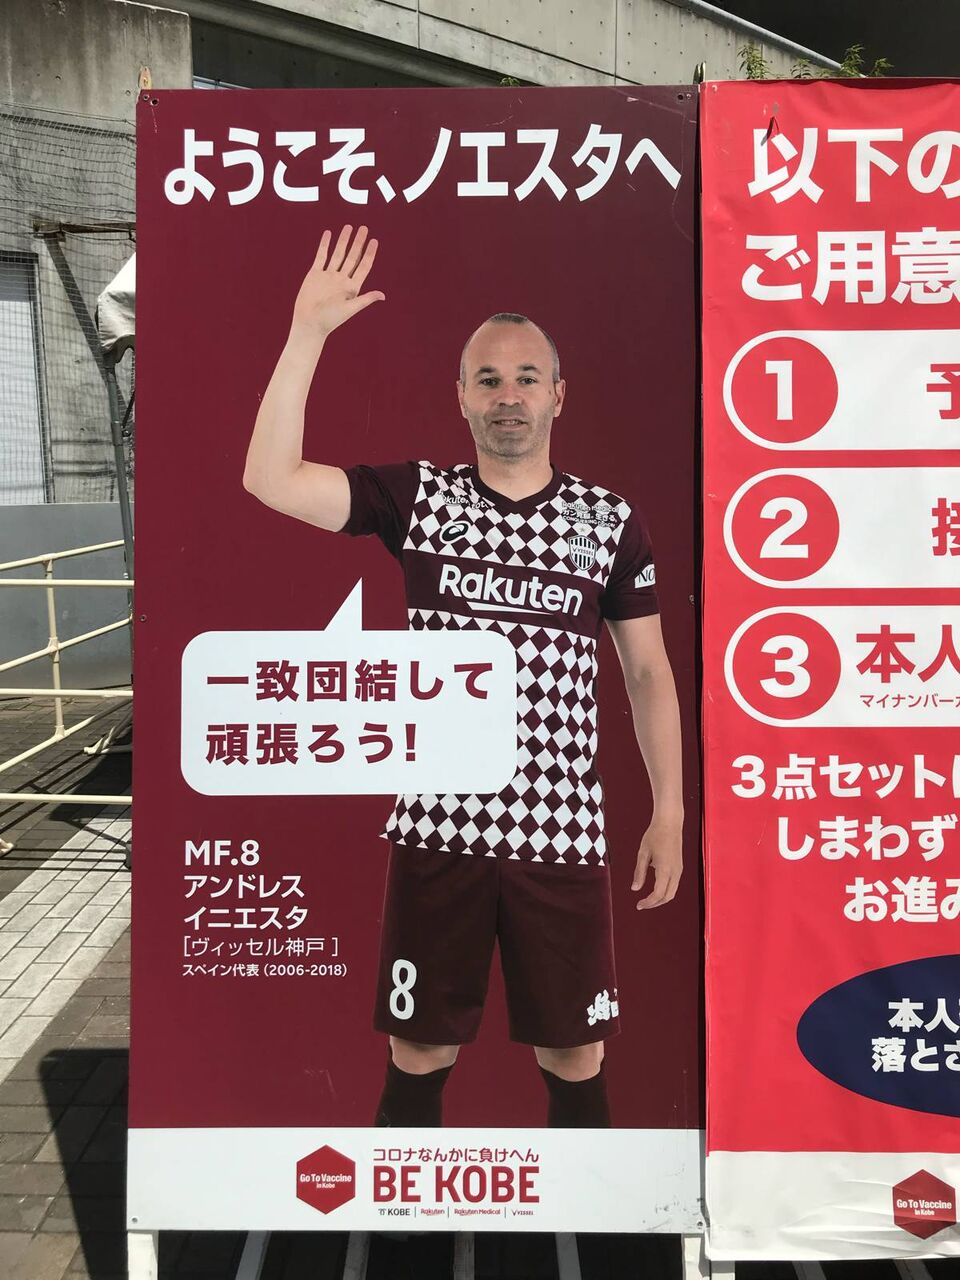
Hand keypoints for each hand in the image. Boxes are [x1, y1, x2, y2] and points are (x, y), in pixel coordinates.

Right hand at [290, 225, 383, 339]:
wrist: (309, 323)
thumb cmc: (330, 320)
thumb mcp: (350, 309)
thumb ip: (366, 299)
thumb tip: (383, 295)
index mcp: (352, 287)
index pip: (363, 266)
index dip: (370, 254)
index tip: (374, 241)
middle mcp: (341, 280)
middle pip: (352, 257)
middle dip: (358, 242)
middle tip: (364, 228)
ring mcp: (328, 276)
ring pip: (338, 254)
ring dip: (343, 241)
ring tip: (349, 227)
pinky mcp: (315, 274)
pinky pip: (321, 256)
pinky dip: (325, 245)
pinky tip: (329, 234)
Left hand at [631, 814, 682, 909]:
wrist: (670, 822)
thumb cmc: (654, 835)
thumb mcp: (643, 853)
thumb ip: (639, 872)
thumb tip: (635, 888)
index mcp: (665, 869)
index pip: (658, 894)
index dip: (648, 902)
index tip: (638, 905)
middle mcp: (675, 871)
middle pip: (667, 897)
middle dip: (655, 904)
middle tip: (641, 904)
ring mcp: (679, 869)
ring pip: (672, 892)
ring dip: (660, 898)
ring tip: (647, 898)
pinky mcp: (680, 867)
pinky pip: (674, 884)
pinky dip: (665, 890)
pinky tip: (654, 886)